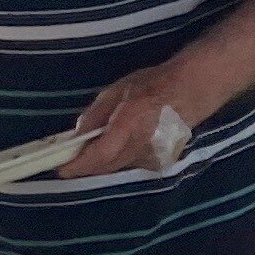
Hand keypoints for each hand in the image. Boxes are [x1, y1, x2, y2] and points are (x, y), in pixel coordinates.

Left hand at [59, 65, 197, 179]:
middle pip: (107, 167)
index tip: (62, 170)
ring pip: (119, 167)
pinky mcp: (161, 160)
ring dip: (103, 163)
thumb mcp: (116, 91)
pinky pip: (131, 164)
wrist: (192, 89)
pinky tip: (119, 147)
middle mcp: (142, 145)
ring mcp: (154, 155)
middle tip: (71, 162)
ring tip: (92, 153)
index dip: (80, 165)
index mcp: (129, 123)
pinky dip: (119, 159)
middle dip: (87, 166)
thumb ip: (95, 115)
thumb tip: (76, 136)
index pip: (100, 154)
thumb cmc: (153, 84)